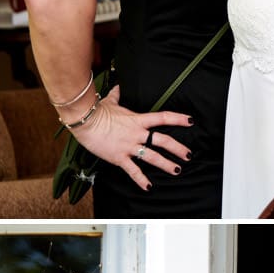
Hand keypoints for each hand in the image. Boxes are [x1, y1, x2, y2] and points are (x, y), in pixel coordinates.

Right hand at [67, 86, 192, 191]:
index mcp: (137, 120)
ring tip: (177, 171)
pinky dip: (141, 180)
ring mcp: (129, 146)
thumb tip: (119, 86)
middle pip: (163, 141)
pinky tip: (149, 187)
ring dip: (166, 165)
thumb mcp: (110, 101)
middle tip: (188, 155)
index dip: (178, 119)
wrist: (83, 120)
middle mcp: (137, 134)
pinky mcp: (119, 157)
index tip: (190, 121)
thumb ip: (117, 95)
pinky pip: (133, 170)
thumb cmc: (96, 110)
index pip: (162, 118)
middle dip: (177, 149)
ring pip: (152, 157)